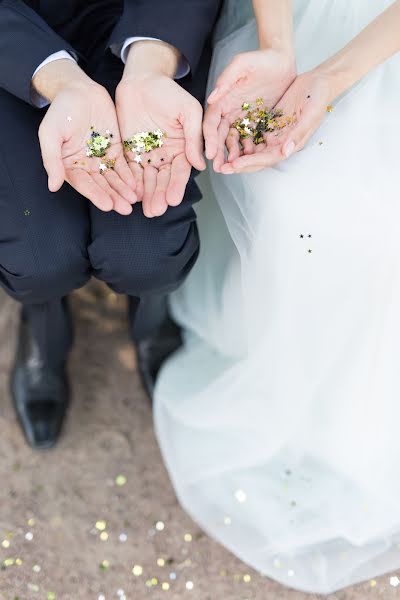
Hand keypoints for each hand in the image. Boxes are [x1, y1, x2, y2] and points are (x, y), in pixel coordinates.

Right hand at [36, 62, 135, 214]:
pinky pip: (124, 166)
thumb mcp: (50, 133)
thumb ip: (51, 160)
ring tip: (134, 200)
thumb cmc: (60, 111)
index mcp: (70, 166)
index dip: (96, 195)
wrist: (78, 90)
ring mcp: (102, 159)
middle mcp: (87, 166)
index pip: (84, 184)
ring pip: (114, 179)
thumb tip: (53, 186)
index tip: (107, 205)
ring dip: (124, 190)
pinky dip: (131, 176)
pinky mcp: (116, 150)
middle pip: (102, 186)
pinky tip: (138, 184)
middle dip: (114, 197)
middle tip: (125, 208)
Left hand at [116, 74, 204, 217]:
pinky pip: (132, 170)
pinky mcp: (131, 151)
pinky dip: (132, 183)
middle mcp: (167, 155)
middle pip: (164, 179)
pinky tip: (132, 196)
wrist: (142, 79)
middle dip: (160, 195)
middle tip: (157, 210)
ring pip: (148, 179)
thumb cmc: (168, 91)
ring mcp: (149, 154)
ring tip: (147, 210)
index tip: (173, 199)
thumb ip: (193, 137)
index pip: (181, 171)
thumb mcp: (188, 111)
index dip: (177, 185)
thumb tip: (200, 165)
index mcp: (183, 147)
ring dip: (148, 195)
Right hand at [203, 49, 295, 172]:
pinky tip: (251, 159)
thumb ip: (226, 80)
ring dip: (234, 155)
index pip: (211, 123)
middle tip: (220, 168)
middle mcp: (230, 111)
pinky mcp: (257, 122)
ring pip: (235, 141)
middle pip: (220, 136)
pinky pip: (252, 139)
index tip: (210, 153)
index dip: (209, 139)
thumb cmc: (261, 59)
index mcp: (223, 100)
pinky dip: (250, 150)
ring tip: (235, 167)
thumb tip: (211, 98)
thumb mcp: (242, 64)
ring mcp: (243, 118)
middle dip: (219, 153)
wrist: (282, 60)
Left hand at [225, 70, 333, 173]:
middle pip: (256, 159)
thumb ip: (298, 134)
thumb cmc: (318, 98)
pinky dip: (239, 139)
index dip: (250, 163)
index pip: (266, 159)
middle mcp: (280, 143)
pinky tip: (224, 139)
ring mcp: (273, 134)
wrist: (318, 82)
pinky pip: (250, 134)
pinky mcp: (267, 123)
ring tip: (219, 158)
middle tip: (220, 168)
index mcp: (290, 144)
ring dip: (236, 155)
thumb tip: (285, 152)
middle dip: (238, 165)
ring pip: (251, 149)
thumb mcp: (310, 115)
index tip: (234, 165)